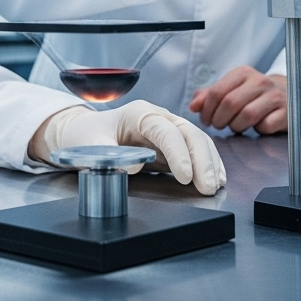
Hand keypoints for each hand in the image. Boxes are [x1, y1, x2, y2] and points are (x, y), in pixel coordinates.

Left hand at [30, 100, 225, 194]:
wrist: (84, 134)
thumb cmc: (86, 137)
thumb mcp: (89, 146)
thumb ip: (109, 156)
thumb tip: (135, 166)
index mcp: (138, 113)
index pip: (165, 131)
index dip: (178, 153)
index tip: (185, 177)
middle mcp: (157, 117)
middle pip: (188, 133)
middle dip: (202, 159)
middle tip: (207, 187)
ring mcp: (167, 129)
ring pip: (197, 140)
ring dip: (209, 162)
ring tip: (215, 185)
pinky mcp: (171, 145)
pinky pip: (195, 150)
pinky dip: (208, 163)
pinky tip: (216, 177)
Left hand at [189, 66, 300, 134]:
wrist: (290, 95)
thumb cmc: (254, 94)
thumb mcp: (232, 89)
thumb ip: (210, 96)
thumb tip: (193, 106)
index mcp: (243, 73)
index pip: (217, 92)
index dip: (207, 110)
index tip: (205, 120)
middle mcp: (259, 81)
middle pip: (230, 104)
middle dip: (219, 120)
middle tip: (218, 125)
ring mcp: (274, 96)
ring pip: (247, 115)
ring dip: (236, 126)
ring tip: (235, 127)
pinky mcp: (286, 112)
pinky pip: (265, 125)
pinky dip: (257, 130)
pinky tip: (257, 127)